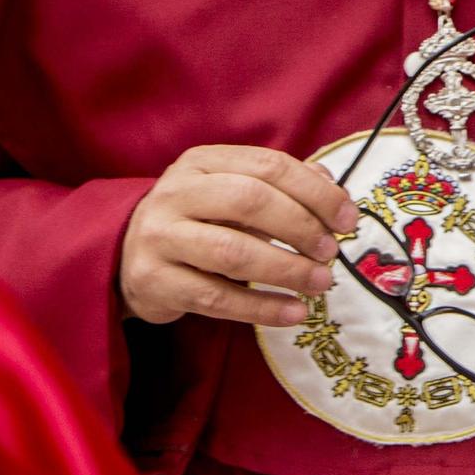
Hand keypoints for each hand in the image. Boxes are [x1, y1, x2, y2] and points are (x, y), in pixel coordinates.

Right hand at [120, 145, 360, 326]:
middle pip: (251, 201)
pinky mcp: (153, 281)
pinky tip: (293, 313)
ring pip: (233, 252)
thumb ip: (281, 186)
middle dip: (301, 227)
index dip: (316, 192)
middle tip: (331, 252)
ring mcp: (159, 237)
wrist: (126, 256)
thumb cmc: (196, 220)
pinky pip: (216, 298)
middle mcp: (176, 193)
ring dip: (286, 270)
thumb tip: (334, 188)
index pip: (269, 166)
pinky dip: (261, 308)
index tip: (347, 218)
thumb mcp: (231, 191)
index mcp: (202, 161)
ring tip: (320, 283)